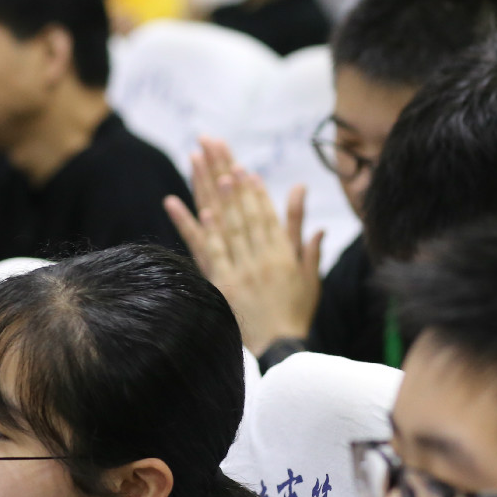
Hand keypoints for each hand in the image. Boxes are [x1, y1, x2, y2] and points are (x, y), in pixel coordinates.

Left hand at [165, 137, 323, 354]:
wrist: (279, 352)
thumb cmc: (296, 313)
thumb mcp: (309, 274)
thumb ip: (304, 234)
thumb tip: (302, 195)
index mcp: (282, 254)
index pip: (264, 213)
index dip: (252, 188)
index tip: (241, 165)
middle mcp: (260, 257)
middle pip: (239, 208)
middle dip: (225, 173)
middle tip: (212, 144)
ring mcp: (239, 270)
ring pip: (221, 222)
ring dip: (208, 189)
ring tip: (196, 161)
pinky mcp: (221, 285)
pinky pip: (206, 252)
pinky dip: (196, 229)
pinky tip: (187, 206)